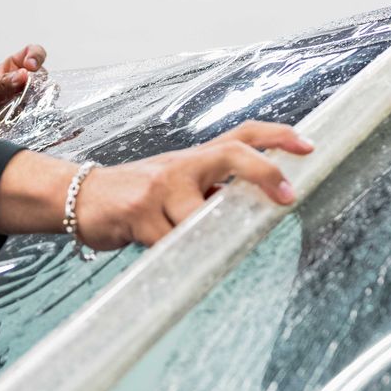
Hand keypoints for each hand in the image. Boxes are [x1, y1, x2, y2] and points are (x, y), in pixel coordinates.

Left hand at [0, 44, 45, 128]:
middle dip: (41, 81)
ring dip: (43, 100)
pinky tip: (35, 119)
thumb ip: (0, 81)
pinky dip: (42, 116)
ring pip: (46, 95)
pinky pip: (41, 115)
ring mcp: (25, 101)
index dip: (35, 56)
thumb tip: (24, 75)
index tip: (30, 67)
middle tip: (28, 92)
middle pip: (44, 75)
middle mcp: (21, 83)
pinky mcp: (26, 119)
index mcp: (11, 68)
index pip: (31, 53)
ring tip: (30, 107)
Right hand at [75, 121, 314, 249]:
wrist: (80, 196)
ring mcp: (161, 187)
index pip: (243, 135)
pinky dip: (174, 255)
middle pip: (232, 155)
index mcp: (196, 158)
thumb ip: (210, 195)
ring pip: (201, 217)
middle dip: (264, 172)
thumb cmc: (137, 195)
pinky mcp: (140, 213)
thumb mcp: (177, 185)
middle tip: (288, 197)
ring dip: (200, 238)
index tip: (309, 146)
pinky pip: (172, 242)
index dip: (278, 136)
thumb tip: (252, 215)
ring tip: (183, 244)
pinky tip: (159, 253)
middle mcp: (182, 165)